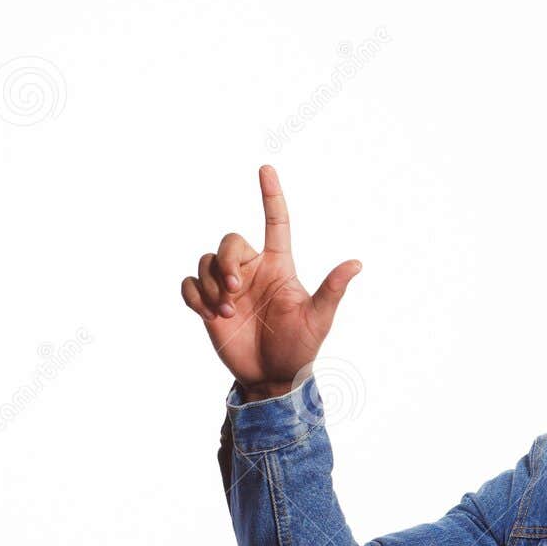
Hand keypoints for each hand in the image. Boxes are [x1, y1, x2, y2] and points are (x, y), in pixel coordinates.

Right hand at [180, 164, 361, 400]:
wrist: (273, 376)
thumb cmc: (300, 347)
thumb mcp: (319, 319)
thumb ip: (332, 290)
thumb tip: (357, 263)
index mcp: (279, 267)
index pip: (275, 223)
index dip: (271, 196)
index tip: (266, 169)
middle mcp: (252, 271)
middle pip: (229, 241)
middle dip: (226, 261)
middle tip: (234, 290)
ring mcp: (228, 286)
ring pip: (206, 261)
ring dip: (210, 284)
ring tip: (226, 312)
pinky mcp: (207, 303)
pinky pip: (189, 283)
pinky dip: (193, 295)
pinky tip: (209, 314)